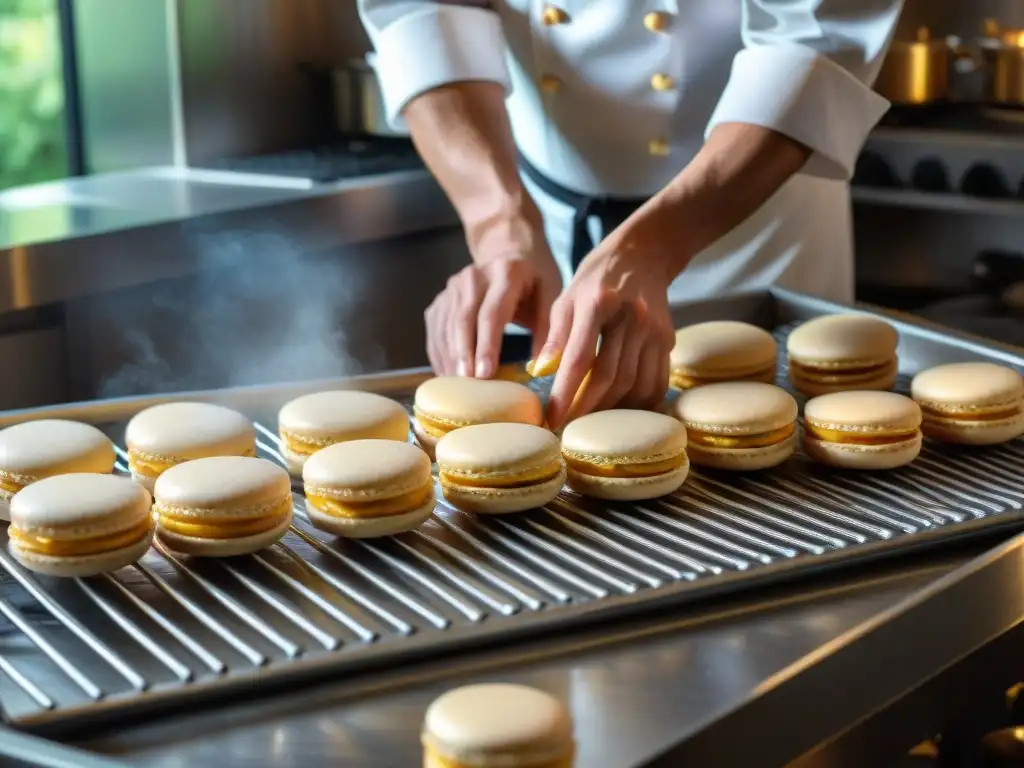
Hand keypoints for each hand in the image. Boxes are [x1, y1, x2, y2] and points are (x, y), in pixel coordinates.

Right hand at [424, 248, 562, 378]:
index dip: (486, 345)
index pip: (491, 313)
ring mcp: (453, 287)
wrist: (508, 250)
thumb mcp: (551, 295)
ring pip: (445, 327)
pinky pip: (436, 331)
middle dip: (463, 356)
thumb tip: (542, 369)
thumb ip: (548, 329)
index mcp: (505, 274)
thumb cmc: (534, 279)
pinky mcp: (441, 299)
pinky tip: (447, 376)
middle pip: (463, 320)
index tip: (484, 374)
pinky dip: (439, 355)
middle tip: (466, 386)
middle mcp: (473, 277)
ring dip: (449, 358)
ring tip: (456, 389)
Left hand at [535, 232, 676, 429]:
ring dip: (613, 409)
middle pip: (610, 377)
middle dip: (587, 409)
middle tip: (568, 427)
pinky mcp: (669, 339)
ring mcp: (654, 329)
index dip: (565, 393)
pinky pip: (656, 382)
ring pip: (635, 385)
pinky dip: (638, 402)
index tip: (551, 418)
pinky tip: (620, 409)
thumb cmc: (595, 279)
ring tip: (592, 421)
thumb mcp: (566, 298)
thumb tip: (539, 373)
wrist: (643, 254)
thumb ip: (555, 336)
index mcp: (598, 303)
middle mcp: (631, 316)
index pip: (580, 358)